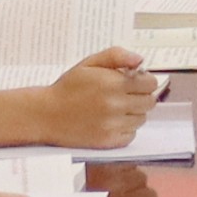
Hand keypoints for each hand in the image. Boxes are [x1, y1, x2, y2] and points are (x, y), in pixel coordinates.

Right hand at [35, 54, 163, 149]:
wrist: (46, 114)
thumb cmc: (68, 87)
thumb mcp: (89, 63)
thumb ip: (116, 56)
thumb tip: (140, 60)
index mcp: (113, 83)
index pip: (149, 84)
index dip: (145, 81)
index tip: (136, 81)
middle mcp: (116, 105)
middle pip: (149, 102)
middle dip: (141, 96)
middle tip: (126, 95)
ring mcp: (113, 125)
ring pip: (142, 119)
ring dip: (134, 113)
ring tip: (116, 108)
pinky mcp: (109, 141)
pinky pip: (131, 135)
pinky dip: (126, 128)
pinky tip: (111, 121)